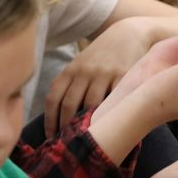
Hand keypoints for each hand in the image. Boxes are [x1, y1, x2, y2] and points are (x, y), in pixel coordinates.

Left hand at [44, 19, 153, 135]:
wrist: (128, 34)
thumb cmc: (101, 56)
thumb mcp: (82, 65)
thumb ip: (71, 86)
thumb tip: (59, 120)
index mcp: (70, 70)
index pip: (53, 99)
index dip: (49, 121)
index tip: (50, 137)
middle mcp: (84, 71)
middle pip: (69, 105)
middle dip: (66, 127)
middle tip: (68, 143)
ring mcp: (104, 73)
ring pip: (91, 105)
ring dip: (87, 125)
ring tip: (87, 139)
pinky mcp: (124, 76)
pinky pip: (114, 99)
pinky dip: (109, 114)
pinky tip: (109, 125)